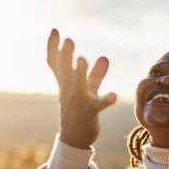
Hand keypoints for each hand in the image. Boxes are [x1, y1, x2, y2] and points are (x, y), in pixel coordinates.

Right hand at [46, 28, 116, 148]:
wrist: (74, 138)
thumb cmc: (80, 111)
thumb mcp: (87, 90)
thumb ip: (95, 74)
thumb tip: (104, 57)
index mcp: (65, 83)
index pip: (56, 63)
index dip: (53, 47)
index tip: (55, 30)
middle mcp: (69, 90)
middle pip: (65, 71)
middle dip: (65, 56)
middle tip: (68, 40)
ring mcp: (78, 101)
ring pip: (78, 85)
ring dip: (80, 73)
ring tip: (82, 60)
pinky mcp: (90, 112)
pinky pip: (98, 105)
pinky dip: (105, 100)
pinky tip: (114, 96)